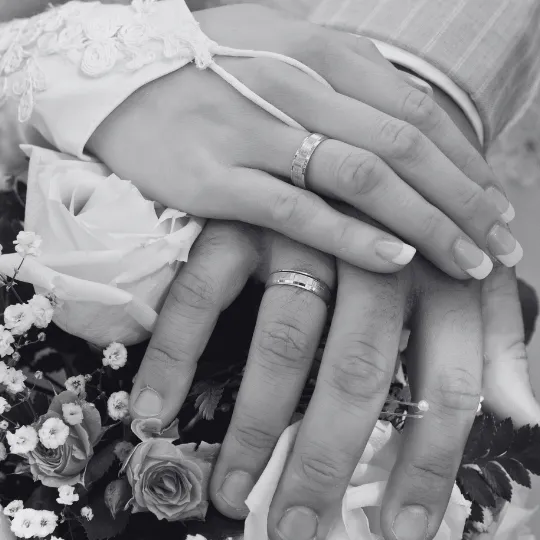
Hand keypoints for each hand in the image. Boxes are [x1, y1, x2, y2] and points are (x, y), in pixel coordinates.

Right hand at [86, 4, 517, 279]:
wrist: (114, 82)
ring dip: (426, 225)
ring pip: (364, 180)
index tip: (494, 205)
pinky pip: (301, 210)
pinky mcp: (219, 179)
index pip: (417, 112)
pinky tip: (396, 261)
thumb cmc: (207, 73)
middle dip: (464, 202)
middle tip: (500, 246)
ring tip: (466, 263)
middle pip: (406, 149)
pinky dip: (353, 237)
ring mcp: (257, 133)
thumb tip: (404, 129)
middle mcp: (297, 86)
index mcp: (319, 51)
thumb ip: (342, 86)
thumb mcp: (281, 55)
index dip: (466, 164)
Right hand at [128, 220, 537, 539]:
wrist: (358, 132)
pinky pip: (205, 293)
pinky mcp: (242, 219)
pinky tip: (160, 408)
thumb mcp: (465, 271)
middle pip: (357, 371)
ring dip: (254, 424)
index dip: (428, 465)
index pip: (446, 384)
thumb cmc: (415, 221)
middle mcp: (374, 252)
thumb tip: (522, 412)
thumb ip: (493, 338)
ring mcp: (303, 232)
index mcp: (439, 272)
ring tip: (232, 491)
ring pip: (283, 340)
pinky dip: (180, 352)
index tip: (400, 529)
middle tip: (297, 530)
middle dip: (327, 460)